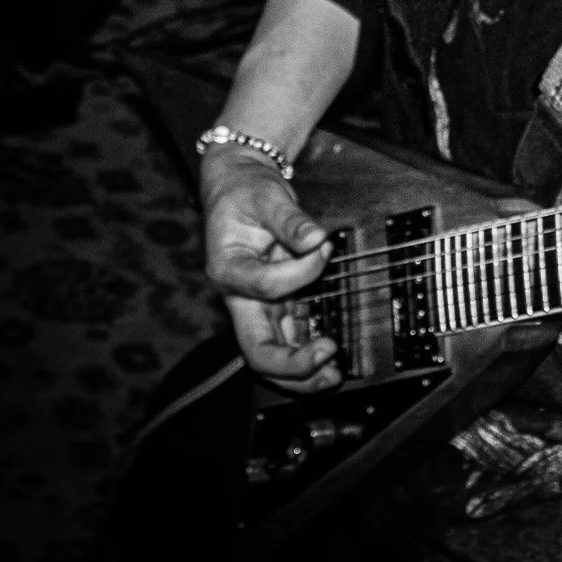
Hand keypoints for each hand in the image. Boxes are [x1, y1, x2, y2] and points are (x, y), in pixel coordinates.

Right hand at [201, 148, 339, 392]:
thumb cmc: (245, 191)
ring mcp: (257, 305)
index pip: (266, 286)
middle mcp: (240, 296)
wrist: (237, 187)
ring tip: (333, 374)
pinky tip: (330, 359)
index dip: (302, 272)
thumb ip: (290, 219)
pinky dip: (306, 352)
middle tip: (329, 353)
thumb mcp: (266, 194)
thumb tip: (317, 239)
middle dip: (291, 364)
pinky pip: (289, 337)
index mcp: (228, 270)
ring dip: (301, 373)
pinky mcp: (275, 303)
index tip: (324, 247)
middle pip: (256, 348)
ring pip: (272, 354)